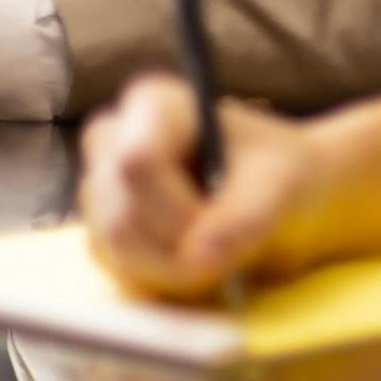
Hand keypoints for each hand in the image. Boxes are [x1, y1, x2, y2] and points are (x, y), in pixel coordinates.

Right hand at [79, 77, 333, 297]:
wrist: (275, 190)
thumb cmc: (277, 169)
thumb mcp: (281, 181)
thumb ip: (246, 214)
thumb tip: (198, 257)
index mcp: (155, 104)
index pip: (138, 161)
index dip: (175, 209)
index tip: (217, 229)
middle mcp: (114, 138)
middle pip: (123, 212)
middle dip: (180, 246)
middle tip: (230, 251)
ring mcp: (99, 185)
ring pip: (116, 245)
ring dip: (174, 267)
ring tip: (222, 250)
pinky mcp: (101, 227)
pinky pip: (116, 266)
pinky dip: (162, 276)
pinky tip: (198, 258)